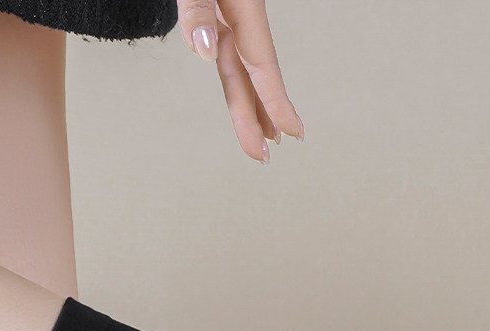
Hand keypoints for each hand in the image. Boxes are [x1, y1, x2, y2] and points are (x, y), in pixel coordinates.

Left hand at [178, 0, 303, 163]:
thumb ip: (199, 11)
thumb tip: (205, 49)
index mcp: (245, 10)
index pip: (262, 66)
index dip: (276, 103)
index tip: (290, 132)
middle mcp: (241, 18)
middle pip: (251, 77)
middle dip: (259, 119)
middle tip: (263, 156)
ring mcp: (230, 17)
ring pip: (241, 69)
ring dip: (252, 103)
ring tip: (264, 136)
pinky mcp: (218, 13)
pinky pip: (229, 53)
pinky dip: (237, 77)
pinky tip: (242, 91)